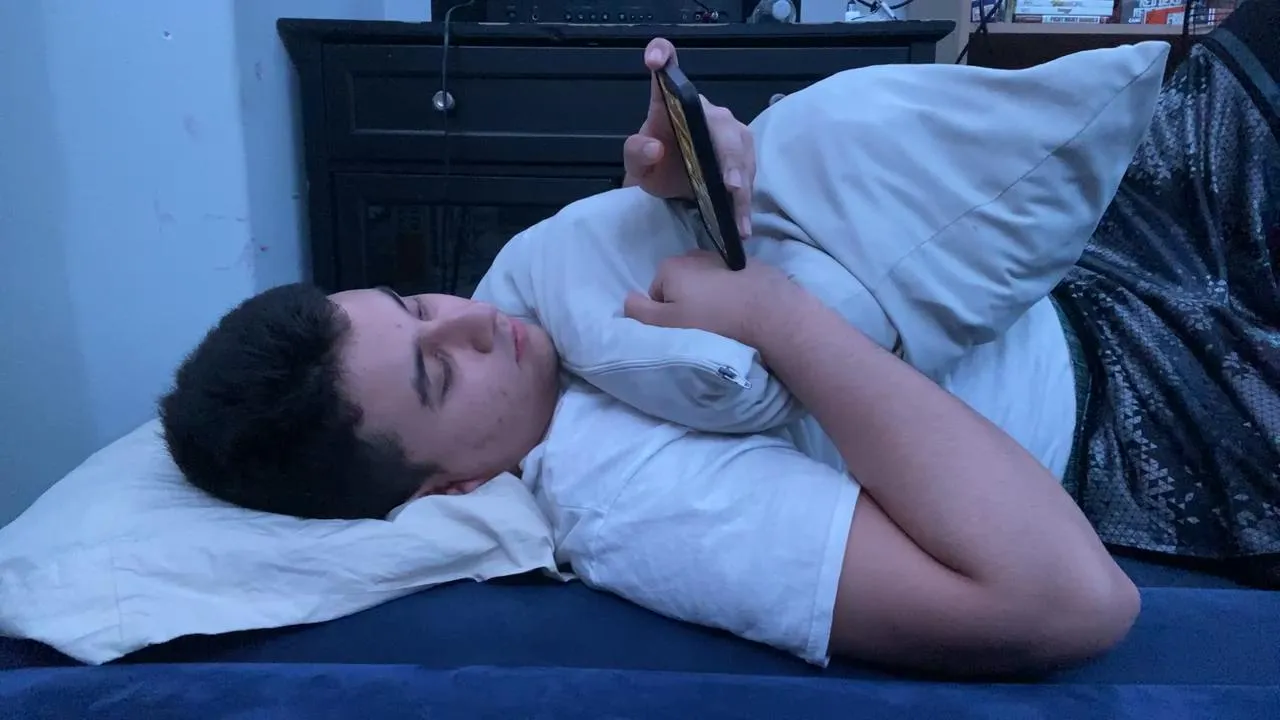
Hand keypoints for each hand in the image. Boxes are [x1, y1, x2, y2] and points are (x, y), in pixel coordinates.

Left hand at [623, 38, 755, 238]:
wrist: (670, 184)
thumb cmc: (653, 164)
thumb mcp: (636, 163)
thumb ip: (637, 153)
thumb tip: (655, 147)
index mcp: (674, 102)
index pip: (668, 63)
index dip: (662, 54)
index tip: (654, 59)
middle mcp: (709, 113)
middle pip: (725, 127)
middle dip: (730, 156)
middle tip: (730, 184)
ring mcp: (731, 135)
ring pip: (743, 153)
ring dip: (743, 182)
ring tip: (739, 209)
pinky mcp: (744, 158)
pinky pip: (749, 174)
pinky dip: (745, 201)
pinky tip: (742, 224)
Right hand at [624, 251, 802, 347]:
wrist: (772, 313)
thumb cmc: (714, 321)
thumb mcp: (668, 324)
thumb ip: (641, 312)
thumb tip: (626, 300)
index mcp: (671, 266)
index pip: (657, 293)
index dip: (666, 313)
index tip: (684, 327)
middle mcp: (695, 254)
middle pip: (682, 284)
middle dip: (689, 302)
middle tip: (705, 325)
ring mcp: (724, 257)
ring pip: (708, 282)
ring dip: (713, 298)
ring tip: (726, 319)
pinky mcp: (750, 265)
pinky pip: (732, 282)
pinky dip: (734, 294)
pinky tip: (744, 310)